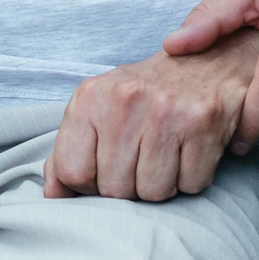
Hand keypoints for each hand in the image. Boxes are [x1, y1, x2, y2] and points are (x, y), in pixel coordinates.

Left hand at [46, 30, 258, 201]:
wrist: (205, 62)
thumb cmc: (144, 96)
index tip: (104, 170)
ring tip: (165, 155)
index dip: (89, 184)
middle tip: (141, 160)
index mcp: (90, 96)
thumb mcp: (97, 110)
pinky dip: (191, 178)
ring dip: (162, 186)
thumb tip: (53, 197)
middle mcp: (124, 100)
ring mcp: (165, 110)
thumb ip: (68, 152)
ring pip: (152, 193)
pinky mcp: (202, 122)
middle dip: (128, 187)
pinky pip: (191, 185)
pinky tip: (189, 152)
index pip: (73, 171)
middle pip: (114, 188)